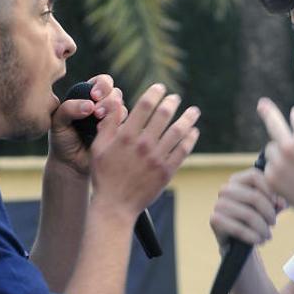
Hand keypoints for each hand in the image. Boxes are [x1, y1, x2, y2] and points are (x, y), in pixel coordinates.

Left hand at [48, 74, 126, 174]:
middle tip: (98, 112)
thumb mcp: (58, 122)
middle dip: (109, 100)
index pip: (103, 82)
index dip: (102, 85)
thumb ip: (68, 109)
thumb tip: (90, 105)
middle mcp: (104, 105)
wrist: (70, 164)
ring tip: (100, 124)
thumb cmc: (62, 140)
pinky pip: (126, 126)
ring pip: (123, 108)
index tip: (94, 96)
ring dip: (115, 113)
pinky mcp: (119, 134)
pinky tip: (107, 133)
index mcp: (88, 96)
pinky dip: (118, 127)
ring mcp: (113, 120)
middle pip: (116, 93)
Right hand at [90, 84, 199, 220]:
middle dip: (172, 102)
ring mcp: (157, 159)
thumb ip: (109, 123)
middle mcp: (143, 145)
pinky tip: (193, 132)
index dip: (154, 93)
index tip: (160, 88)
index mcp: (126, 137)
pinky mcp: (167, 171)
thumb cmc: (104, 175)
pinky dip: (190, 139)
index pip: (144, 107)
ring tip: (194, 111)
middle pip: (163, 115)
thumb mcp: (99, 147)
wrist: (115, 205)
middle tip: (175, 98)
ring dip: (188, 118)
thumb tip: (115, 101)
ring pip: (178, 131)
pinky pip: (183, 151)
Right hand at [209, 167, 284, 250]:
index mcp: (237, 180)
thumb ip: (277, 202)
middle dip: (269, 213)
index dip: (270, 190)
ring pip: (248, 214)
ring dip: (262, 228)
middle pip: (254, 196)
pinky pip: (239, 228)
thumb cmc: (256, 219)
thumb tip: (282, 203)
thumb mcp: (269, 208)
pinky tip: (258, 240)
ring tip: (267, 235)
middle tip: (273, 223)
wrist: (238, 242)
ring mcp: (218, 204)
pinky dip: (252, 236)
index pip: (255, 176)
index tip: (278, 205)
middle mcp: (225, 189)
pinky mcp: (215, 220)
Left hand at [255, 98, 293, 219]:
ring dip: (279, 151)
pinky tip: (289, 176)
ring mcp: (278, 164)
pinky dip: (275, 169)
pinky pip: (267, 165)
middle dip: (267, 111)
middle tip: (262, 103)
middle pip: (273, 122)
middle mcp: (289, 148)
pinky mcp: (271, 178)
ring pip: (271, 147)